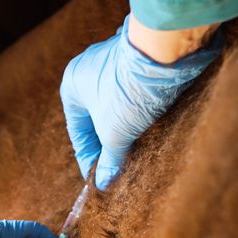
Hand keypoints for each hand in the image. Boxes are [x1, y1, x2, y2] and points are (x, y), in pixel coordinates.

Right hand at [60, 15, 221, 189]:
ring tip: (137, 151)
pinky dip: (140, 110)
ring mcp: (116, 60)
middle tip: (119, 168)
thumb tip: (104, 183)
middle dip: (109, 143)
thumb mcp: (115, 134)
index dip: (89, 158)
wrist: (164, 54)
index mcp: (72, 84)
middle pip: (97, 117)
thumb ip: (109, 160)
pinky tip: (151, 126)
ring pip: (117, 104)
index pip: (78, 130)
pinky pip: (135, 92)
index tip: (99, 179)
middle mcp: (90, 68)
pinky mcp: (140, 59)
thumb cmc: (129, 91)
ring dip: (126, 128)